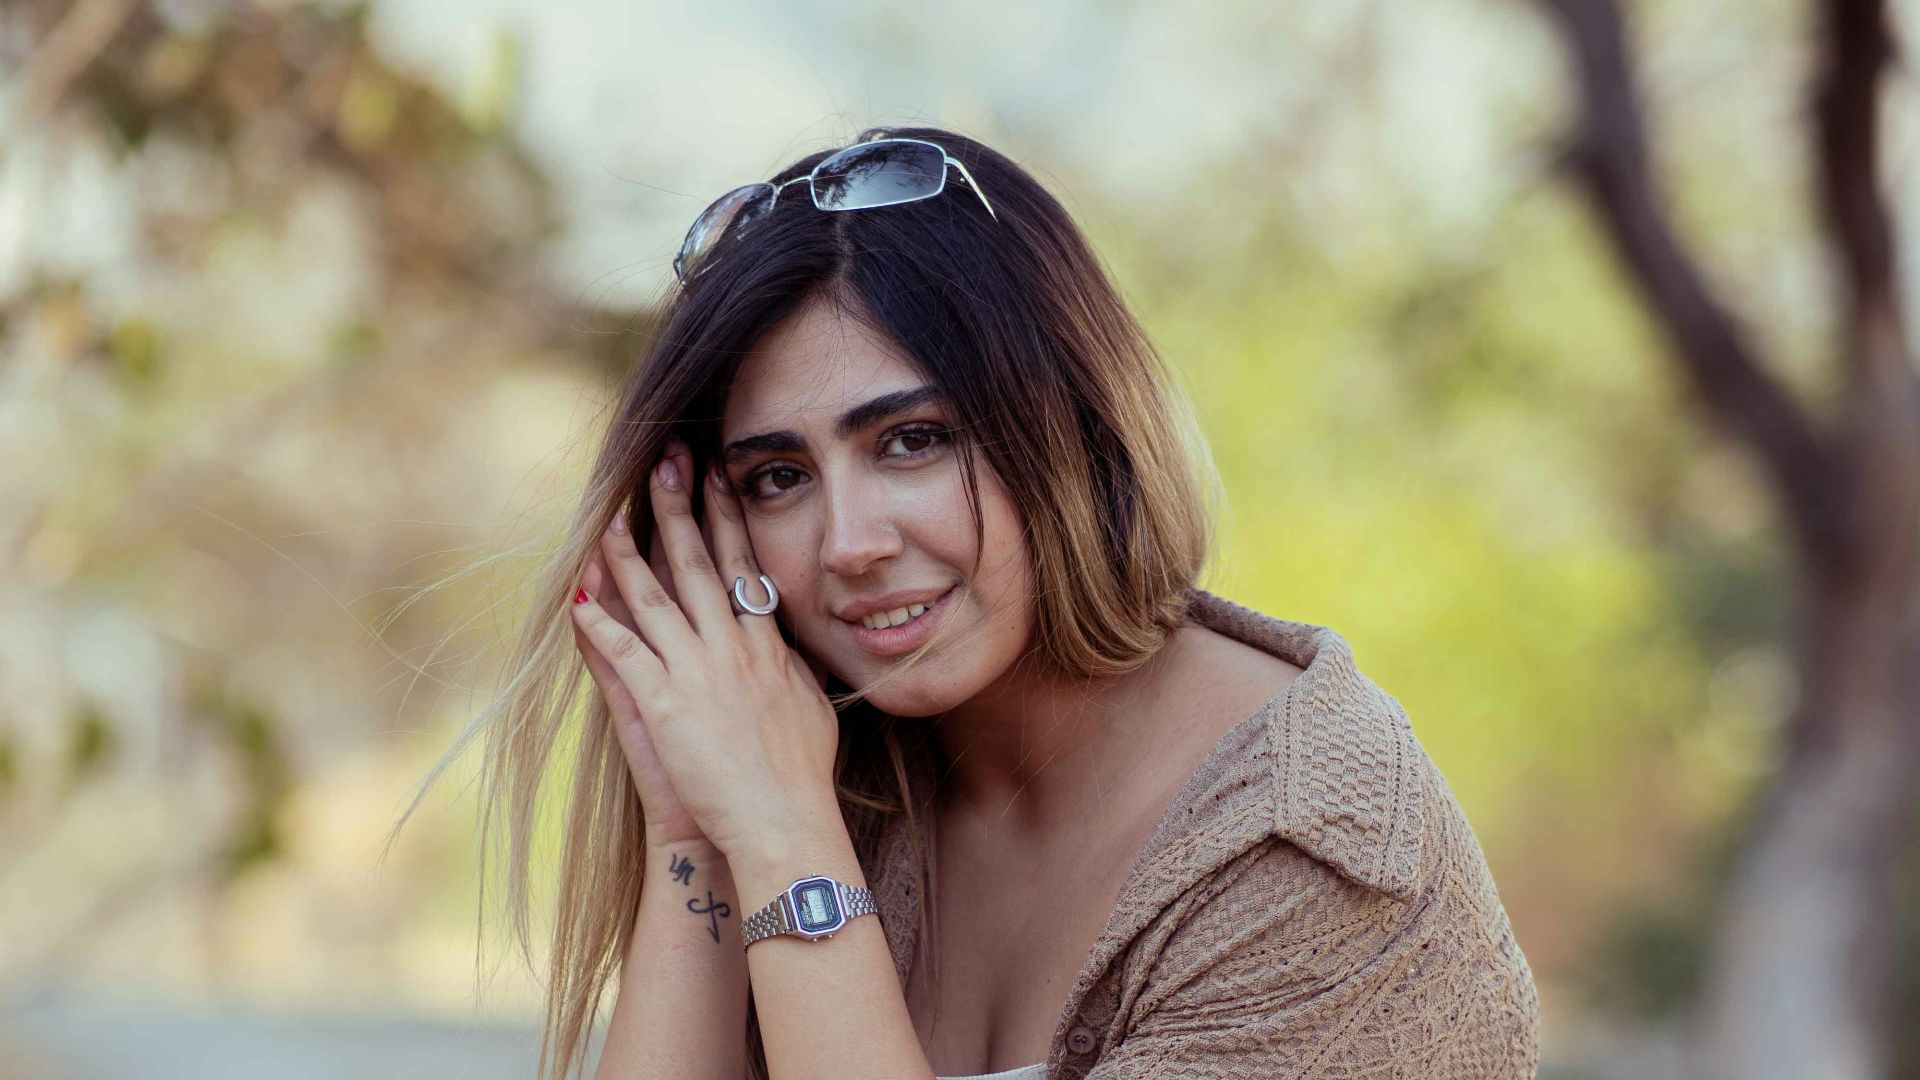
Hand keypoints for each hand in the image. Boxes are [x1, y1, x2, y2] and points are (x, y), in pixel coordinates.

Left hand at [570, 439, 840, 863]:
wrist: (782, 822)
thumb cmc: (802, 776)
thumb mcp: (813, 710)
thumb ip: (797, 671)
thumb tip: (794, 647)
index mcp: (766, 648)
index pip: (743, 566)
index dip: (727, 517)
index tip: (716, 477)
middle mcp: (731, 649)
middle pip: (699, 564)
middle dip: (678, 509)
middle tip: (665, 464)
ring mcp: (697, 673)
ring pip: (654, 598)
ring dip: (626, 554)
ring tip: (607, 517)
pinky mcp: (664, 704)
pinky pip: (624, 651)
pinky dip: (600, 622)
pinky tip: (578, 595)